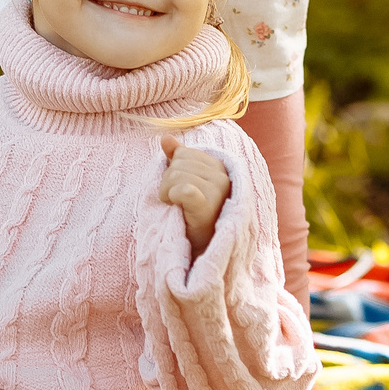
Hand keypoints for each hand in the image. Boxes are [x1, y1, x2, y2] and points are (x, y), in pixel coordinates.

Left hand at [157, 133, 230, 258]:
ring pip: (176, 175)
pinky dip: (173, 197)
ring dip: (167, 193)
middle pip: (178, 164)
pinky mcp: (209, 207)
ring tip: (177, 208)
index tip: (180, 192)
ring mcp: (218, 192)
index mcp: (219, 168)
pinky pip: (183, 189)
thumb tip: (165, 138)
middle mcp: (223, 177)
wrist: (199, 251)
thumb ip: (177, 159)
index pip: (183, 154)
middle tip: (176, 203)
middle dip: (168, 183)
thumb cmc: (191, 217)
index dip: (173, 171)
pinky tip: (177, 209)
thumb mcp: (184, 183)